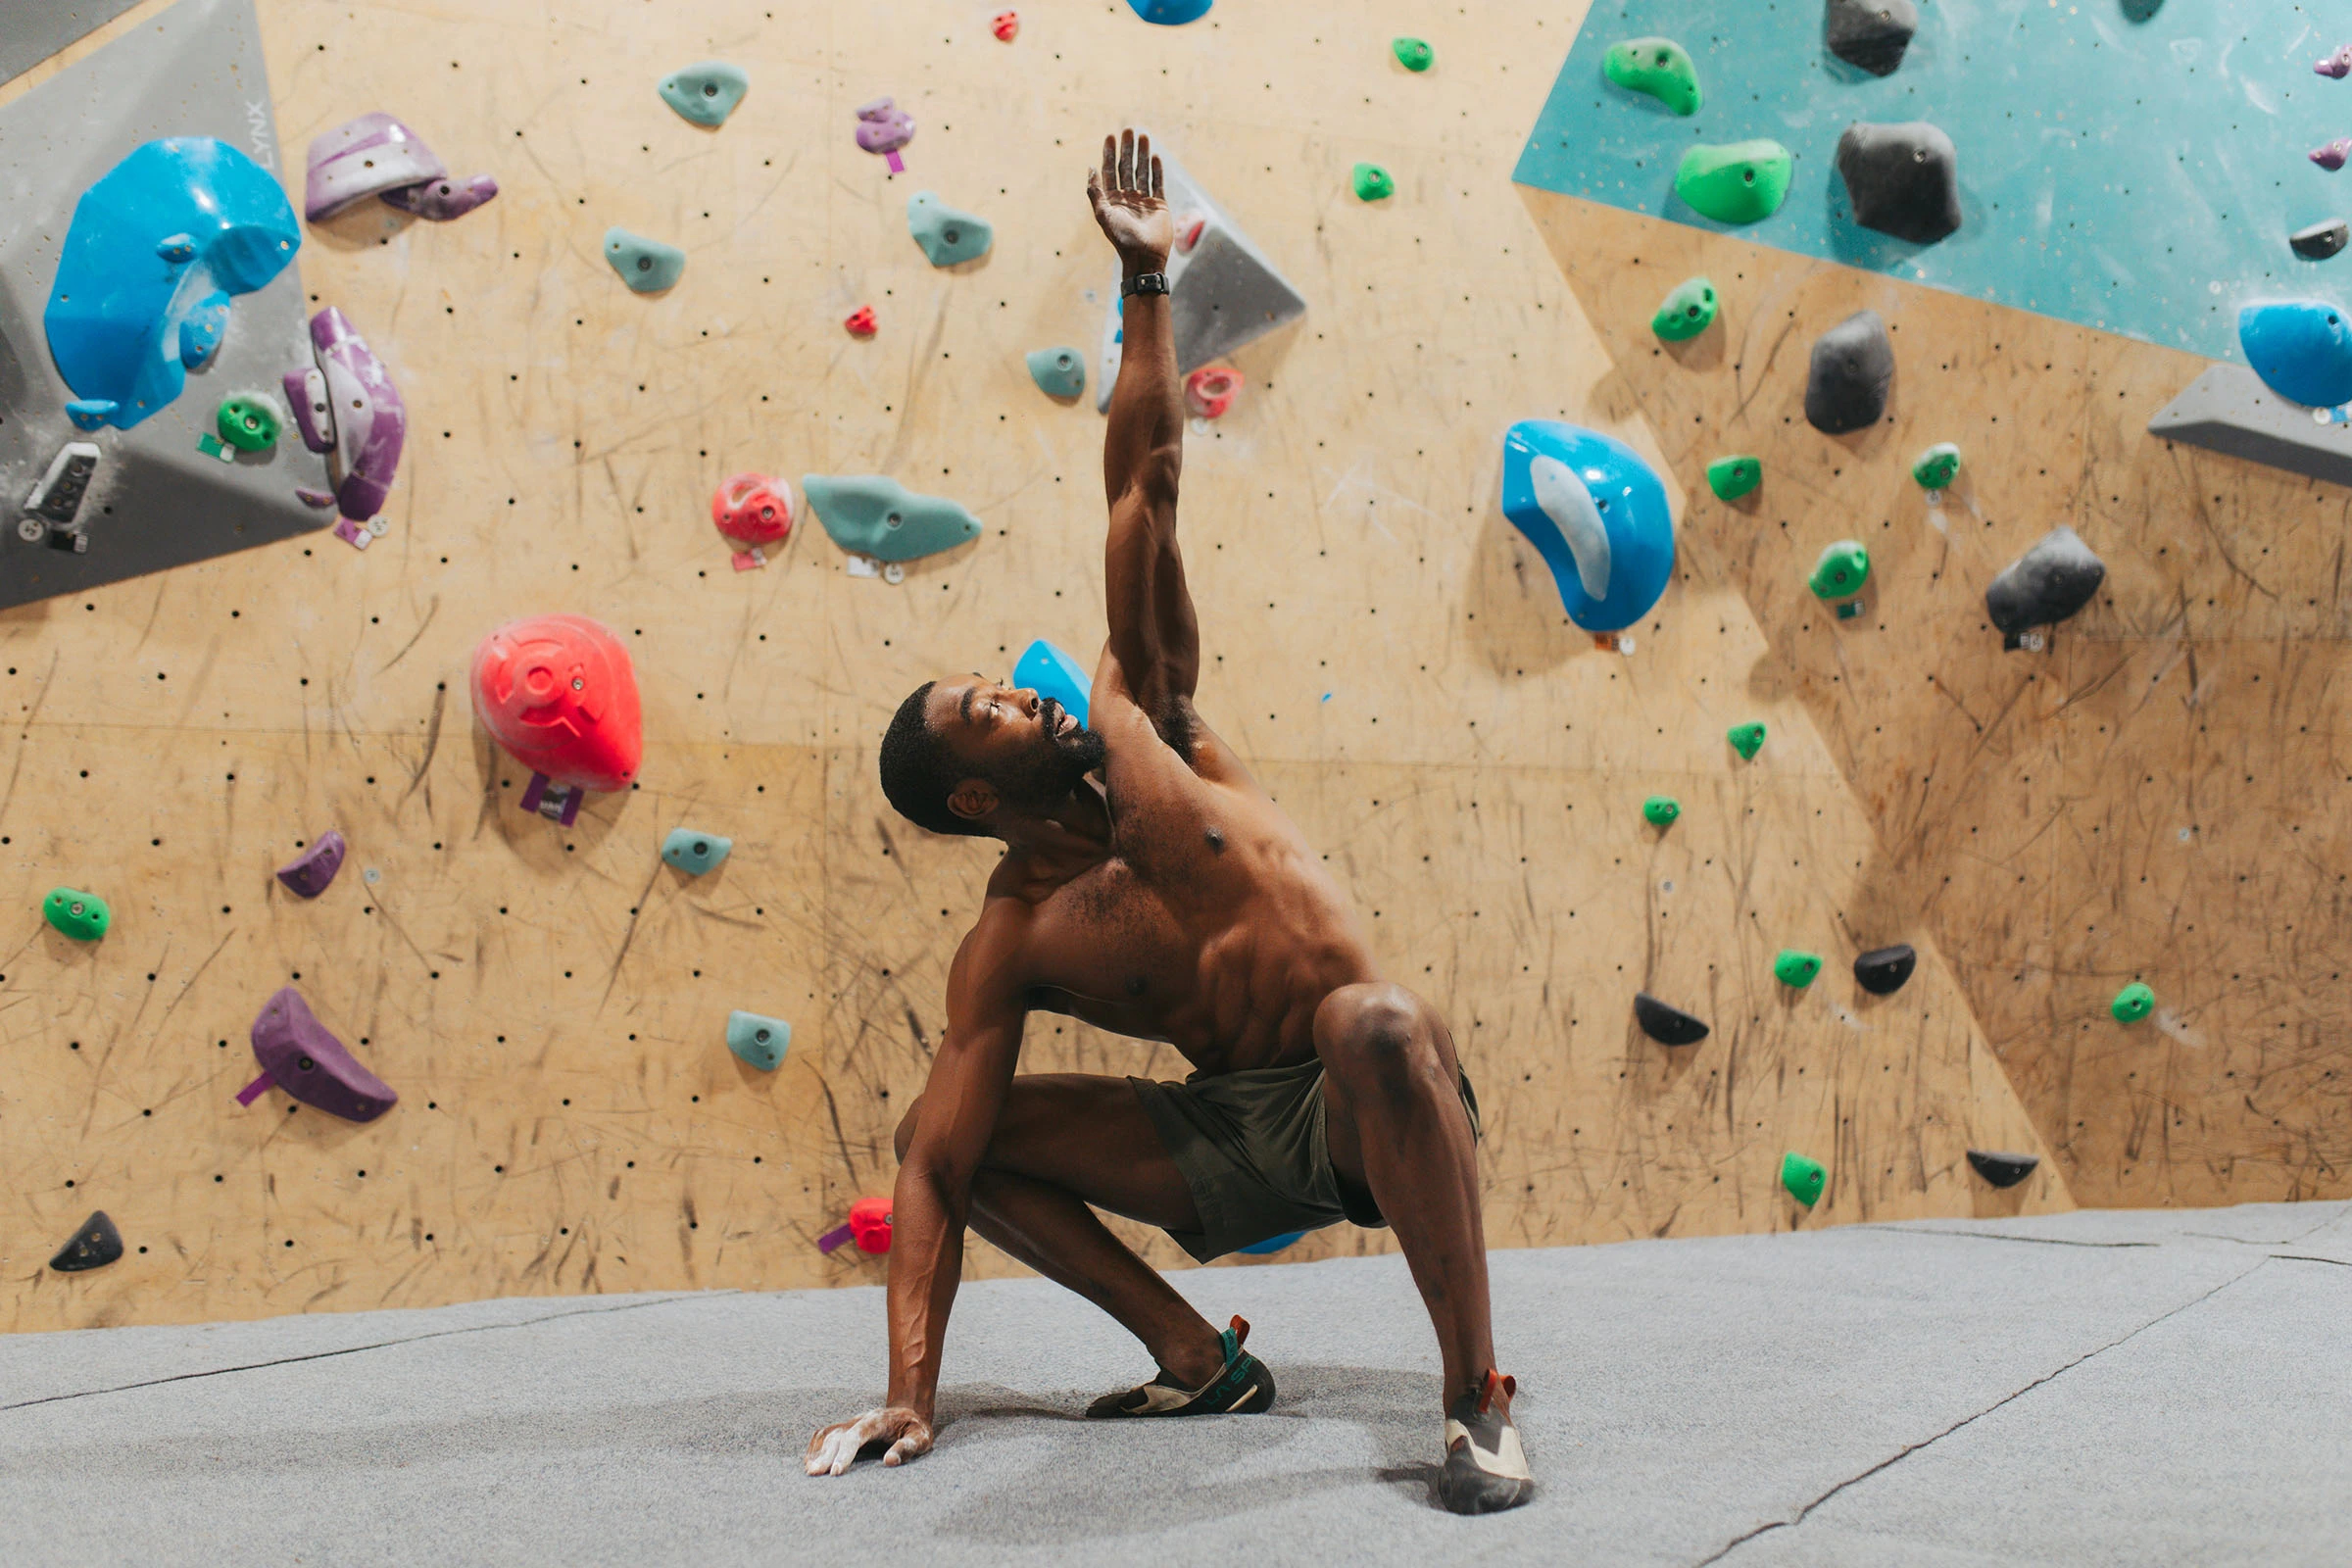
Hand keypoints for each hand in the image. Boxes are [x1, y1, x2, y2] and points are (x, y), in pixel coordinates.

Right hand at [804, 1407, 933, 1475]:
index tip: (837, 1472)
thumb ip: (907, 1448)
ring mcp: (851, 1423)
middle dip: (826, 1455)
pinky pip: (825, 1434)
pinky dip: (815, 1446)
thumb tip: (889, 1462)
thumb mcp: (921, 1438)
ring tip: (810, 1471)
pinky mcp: (846, 1429)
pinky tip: (809, 1461)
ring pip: (829, 1434)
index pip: (857, 1435)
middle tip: (815, 1474)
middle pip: (838, 1435)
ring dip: (818, 1451)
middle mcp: (860, 1420)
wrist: (908, 1412)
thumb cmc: (914, 1429)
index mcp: (878, 1421)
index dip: (845, 1453)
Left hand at [1087, 129, 1172, 270]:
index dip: (1109, 153)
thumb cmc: (1121, 238)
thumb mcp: (1103, 214)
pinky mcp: (1158, 205)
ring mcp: (1143, 201)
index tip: (1111, 135)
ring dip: (1142, 154)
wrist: (1144, 257)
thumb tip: (1090, 167)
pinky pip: (1157, 183)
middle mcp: (1127, 198)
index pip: (1110, 171)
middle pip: (1126, 167)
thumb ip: (1095, 192)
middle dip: (1127, 149)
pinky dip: (1156, 170)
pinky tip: (1155, 156)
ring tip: (1143, 136)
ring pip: (1142, 172)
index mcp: (1112, 200)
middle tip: (1128, 130)